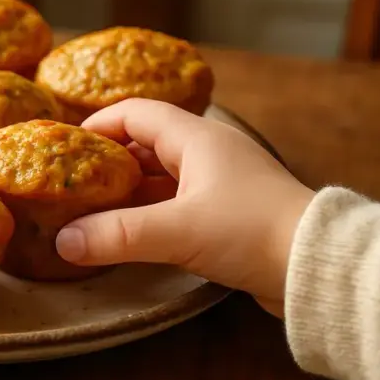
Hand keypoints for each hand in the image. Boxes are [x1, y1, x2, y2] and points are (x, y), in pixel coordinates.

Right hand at [55, 99, 314, 316]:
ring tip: (92, 209)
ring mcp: (219, 182)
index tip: (67, 147)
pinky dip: (149, 212)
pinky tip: (129, 232)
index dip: (98, 125)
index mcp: (196, 138)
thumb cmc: (250, 231)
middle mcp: (207, 153)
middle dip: (108, 163)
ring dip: (127, 191)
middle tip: (74, 183)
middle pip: (145, 144)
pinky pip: (175, 202)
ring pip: (160, 176)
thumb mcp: (177, 230)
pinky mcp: (226, 211)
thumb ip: (117, 235)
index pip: (136, 113)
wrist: (316, 265)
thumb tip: (63, 241)